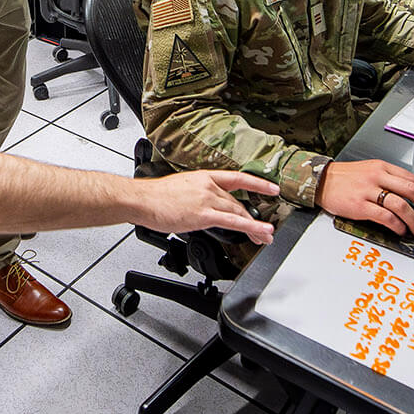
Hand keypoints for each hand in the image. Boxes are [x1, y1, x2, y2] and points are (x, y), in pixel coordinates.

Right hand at [141, 171, 278, 244]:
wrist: (141, 200)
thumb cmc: (154, 196)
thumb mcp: (181, 188)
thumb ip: (196, 196)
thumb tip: (201, 207)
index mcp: (203, 177)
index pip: (237, 178)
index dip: (257, 183)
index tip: (272, 188)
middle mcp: (208, 186)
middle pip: (238, 203)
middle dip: (253, 217)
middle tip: (264, 229)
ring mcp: (207, 200)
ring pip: (239, 213)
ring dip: (256, 226)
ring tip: (266, 237)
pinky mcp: (204, 215)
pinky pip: (233, 222)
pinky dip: (251, 227)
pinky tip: (260, 232)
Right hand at [317, 160, 413, 236]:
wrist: (320, 181)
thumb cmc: (344, 178)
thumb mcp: (368, 170)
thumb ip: (387, 179)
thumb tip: (408, 196)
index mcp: (381, 167)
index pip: (413, 178)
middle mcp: (377, 176)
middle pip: (411, 191)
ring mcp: (368, 191)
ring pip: (401, 205)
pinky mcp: (360, 206)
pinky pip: (386, 217)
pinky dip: (397, 225)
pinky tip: (400, 230)